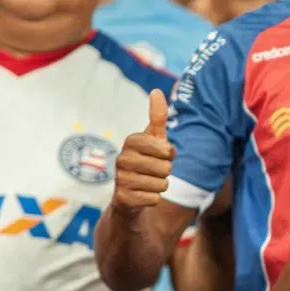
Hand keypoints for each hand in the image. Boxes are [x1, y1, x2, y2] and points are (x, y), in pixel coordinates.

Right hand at [112, 89, 175, 209]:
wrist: (130, 194)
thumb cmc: (146, 161)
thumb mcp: (154, 139)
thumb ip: (157, 117)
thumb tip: (157, 91)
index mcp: (131, 141)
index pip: (166, 149)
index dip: (169, 154)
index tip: (160, 154)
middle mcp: (122, 158)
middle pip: (166, 168)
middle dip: (165, 172)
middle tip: (152, 171)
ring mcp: (120, 179)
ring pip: (162, 184)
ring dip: (160, 186)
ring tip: (146, 183)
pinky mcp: (122, 198)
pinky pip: (155, 199)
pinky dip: (153, 199)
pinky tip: (141, 195)